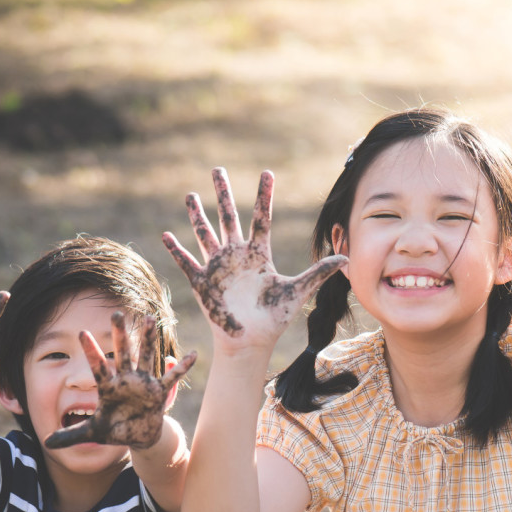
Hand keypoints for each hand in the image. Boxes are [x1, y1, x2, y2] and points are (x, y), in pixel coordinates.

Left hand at [44, 311, 196, 450]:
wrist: (137, 436)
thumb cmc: (114, 430)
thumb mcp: (92, 433)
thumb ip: (71, 435)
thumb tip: (45, 442)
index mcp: (108, 387)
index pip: (97, 366)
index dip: (91, 351)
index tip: (81, 333)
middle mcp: (126, 379)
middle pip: (122, 353)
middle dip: (120, 334)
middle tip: (116, 313)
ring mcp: (143, 383)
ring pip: (146, 357)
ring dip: (148, 340)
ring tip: (150, 319)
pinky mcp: (158, 392)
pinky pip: (172, 378)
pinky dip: (181, 368)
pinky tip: (192, 355)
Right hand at [162, 167, 345, 341]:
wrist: (251, 342)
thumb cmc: (274, 319)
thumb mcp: (298, 292)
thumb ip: (318, 273)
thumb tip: (346, 258)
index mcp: (259, 254)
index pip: (261, 217)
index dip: (264, 195)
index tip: (267, 172)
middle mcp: (236, 255)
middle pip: (228, 217)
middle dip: (223, 193)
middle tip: (217, 169)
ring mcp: (217, 267)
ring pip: (205, 233)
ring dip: (197, 215)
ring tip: (191, 195)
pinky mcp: (202, 282)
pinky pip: (186, 261)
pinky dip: (176, 249)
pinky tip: (165, 235)